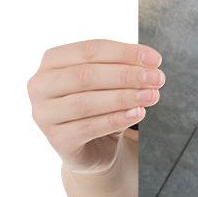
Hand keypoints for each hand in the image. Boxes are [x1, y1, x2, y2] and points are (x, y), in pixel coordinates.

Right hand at [28, 39, 164, 172]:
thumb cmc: (101, 103)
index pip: (89, 50)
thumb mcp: (111, 81)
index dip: (124, 53)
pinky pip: (88, 127)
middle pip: (86, 75)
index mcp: (52, 62)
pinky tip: (138, 113)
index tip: (156, 59)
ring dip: (124, 97)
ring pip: (85, 102)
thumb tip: (150, 62)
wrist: (93, 146)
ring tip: (152, 96)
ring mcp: (43, 114)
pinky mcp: (56, 139)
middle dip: (126, 75)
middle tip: (157, 78)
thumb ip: (125, 68)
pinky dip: (116, 119)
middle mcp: (40, 85)